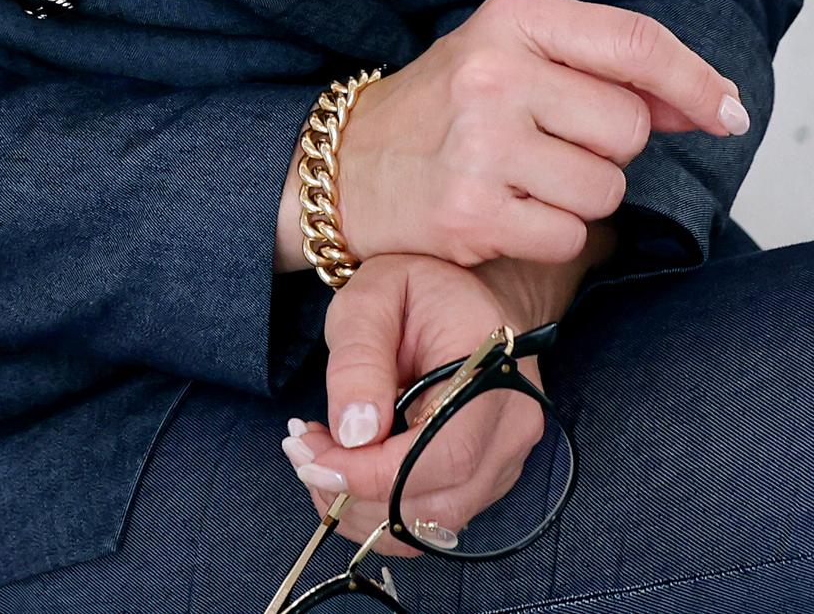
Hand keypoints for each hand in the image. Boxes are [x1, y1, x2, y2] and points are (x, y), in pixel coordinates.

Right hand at [276, 0, 745, 272]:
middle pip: (629, 126)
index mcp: (512, 19)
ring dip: (582, 198)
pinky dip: (552, 236)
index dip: (695, 81)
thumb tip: (707, 102)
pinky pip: (570, 235)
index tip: (728, 113)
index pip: (635, 42)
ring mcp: (482, 144)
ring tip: (524, 181)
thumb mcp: (512, 57)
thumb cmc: (443, 110)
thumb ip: (605, 71)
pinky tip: (508, 215)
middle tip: (551, 146)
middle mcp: (497, 73)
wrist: (343, 166)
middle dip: (609, 148)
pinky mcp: (473, 211)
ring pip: (606, 187)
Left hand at [279, 252, 550, 556]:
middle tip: (301, 450)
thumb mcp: (372, 297)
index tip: (310, 459)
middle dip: (354, 493)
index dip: (371, 475)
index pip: (444, 454)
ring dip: (362, 508)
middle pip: (437, 503)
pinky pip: (432, 523)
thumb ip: (358, 358)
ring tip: (319, 455)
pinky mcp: (487, 479)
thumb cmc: (419, 287)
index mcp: (494, 368)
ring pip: (431, 526)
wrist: (467, 294)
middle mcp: (513, 424)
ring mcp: (507, 458)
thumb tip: (354, 435)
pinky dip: (380, 512)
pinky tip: (348, 471)